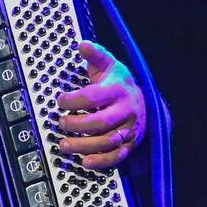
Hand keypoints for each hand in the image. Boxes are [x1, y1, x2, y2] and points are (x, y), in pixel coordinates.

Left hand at [55, 41, 146, 170]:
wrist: (146, 102)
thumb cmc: (120, 83)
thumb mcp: (109, 65)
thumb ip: (95, 55)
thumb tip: (82, 44)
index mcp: (119, 90)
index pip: (94, 96)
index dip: (73, 100)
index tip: (60, 100)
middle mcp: (126, 110)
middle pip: (101, 122)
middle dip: (77, 125)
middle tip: (61, 123)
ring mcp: (129, 129)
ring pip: (107, 142)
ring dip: (84, 146)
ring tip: (64, 145)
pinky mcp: (130, 144)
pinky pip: (117, 157)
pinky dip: (101, 162)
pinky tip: (85, 162)